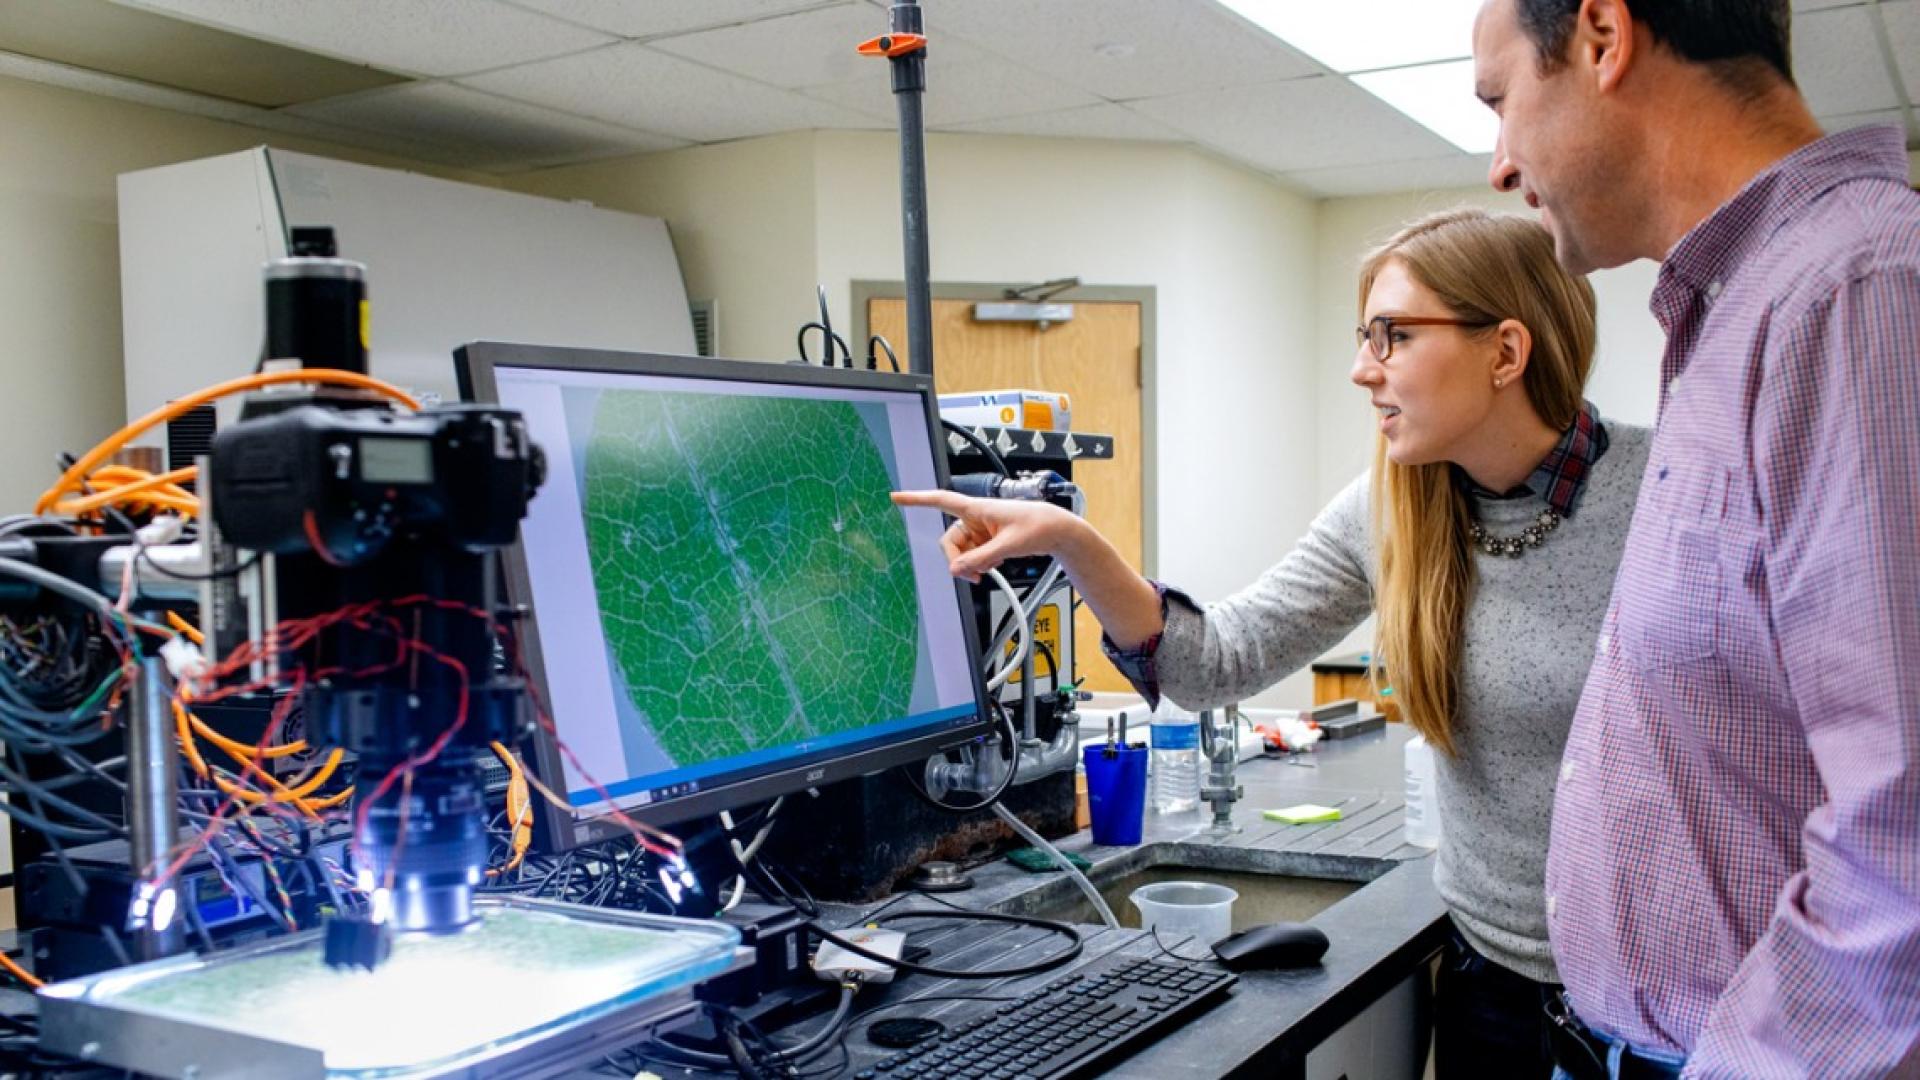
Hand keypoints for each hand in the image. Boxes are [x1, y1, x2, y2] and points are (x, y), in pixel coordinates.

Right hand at [890, 489, 1083, 582]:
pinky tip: (994, 564)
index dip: (917, 499)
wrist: (1058, 531)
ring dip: (969, 565)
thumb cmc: (1038, 526)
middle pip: (950, 541)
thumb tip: (956, 570)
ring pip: (961, 551)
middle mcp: (975, 518)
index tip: (896, 498)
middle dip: (958, 560)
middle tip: (974, 575)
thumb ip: (981, 558)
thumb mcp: (1008, 545)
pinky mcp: (988, 540)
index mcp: (977, 508)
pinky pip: (973, 555)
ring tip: (987, 571)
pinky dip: (979, 564)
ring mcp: (981, 530)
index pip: (941, 500)